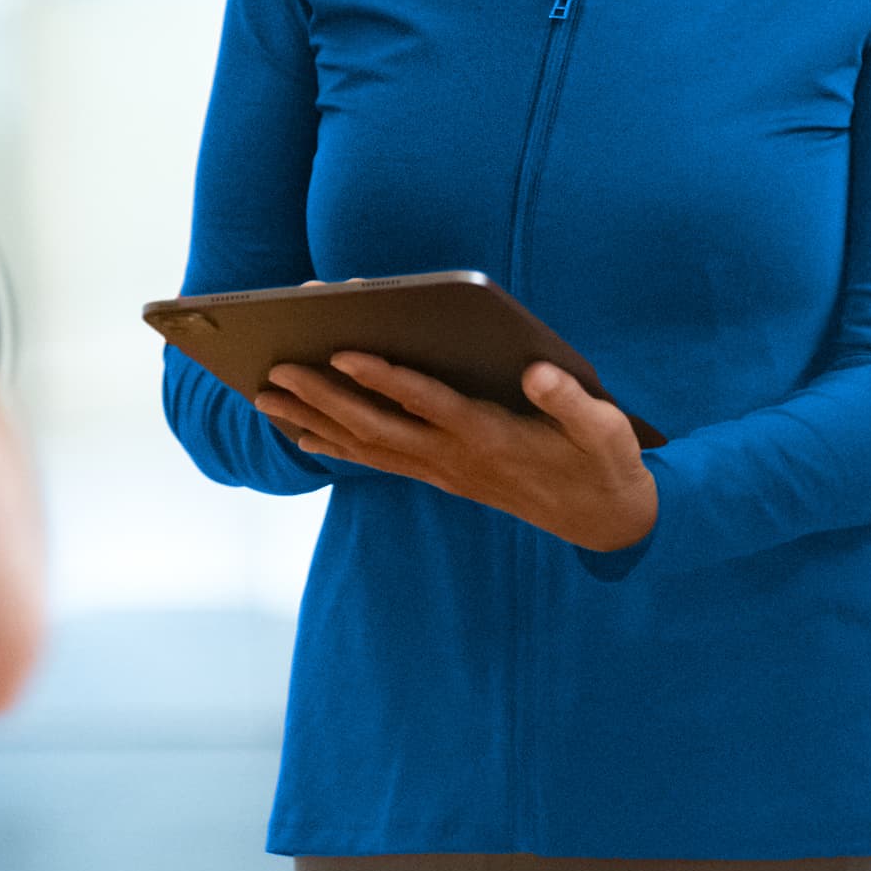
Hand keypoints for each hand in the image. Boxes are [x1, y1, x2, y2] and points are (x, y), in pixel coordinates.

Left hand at [257, 354, 656, 551]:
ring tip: (265, 396)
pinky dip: (337, 447)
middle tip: (276, 367)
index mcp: (493, 435)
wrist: (603, 521)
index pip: (428, 402)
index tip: (343, 349)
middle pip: (378, 426)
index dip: (385, 377)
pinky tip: (303, 434)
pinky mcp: (442, 477)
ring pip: (367, 446)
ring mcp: (444, 471)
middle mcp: (457, 457)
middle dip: (324, 396)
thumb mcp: (605, 430)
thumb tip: (537, 372)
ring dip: (314, 421)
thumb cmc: (603, 463)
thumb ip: (571, 401)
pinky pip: (378, 463)